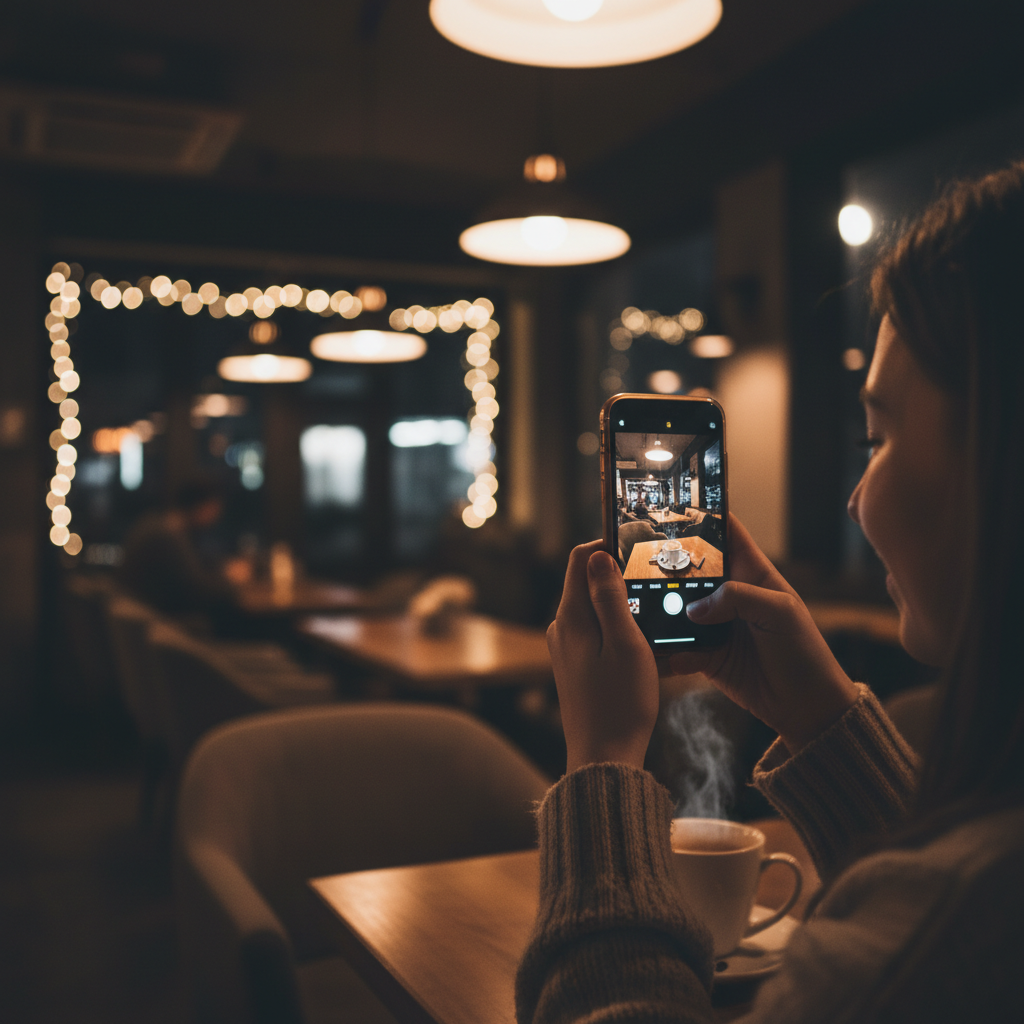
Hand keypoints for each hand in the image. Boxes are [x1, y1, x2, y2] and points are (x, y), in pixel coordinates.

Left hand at [547, 541, 659, 772]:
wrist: (604, 759)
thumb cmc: (620, 704)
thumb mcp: (626, 644)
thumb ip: (611, 597)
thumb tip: (599, 555)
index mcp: (570, 617)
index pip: (581, 559)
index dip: (608, 545)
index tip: (639, 547)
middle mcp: (560, 628)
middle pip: (586, 581)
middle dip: (617, 573)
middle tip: (654, 577)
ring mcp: (565, 648)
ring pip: (592, 607)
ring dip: (619, 602)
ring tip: (653, 609)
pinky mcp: (574, 665)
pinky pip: (594, 630)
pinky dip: (615, 625)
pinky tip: (640, 640)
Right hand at [660, 515, 858, 753]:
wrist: (806, 707)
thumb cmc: (804, 652)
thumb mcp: (780, 613)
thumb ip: (739, 598)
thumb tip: (695, 606)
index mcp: (752, 574)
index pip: (727, 534)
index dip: (705, 516)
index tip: (675, 505)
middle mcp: (729, 596)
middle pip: (691, 569)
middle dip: (666, 563)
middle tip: (637, 558)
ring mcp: (715, 625)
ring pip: (678, 608)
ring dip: (661, 608)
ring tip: (637, 603)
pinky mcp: (705, 655)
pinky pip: (677, 646)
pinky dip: (665, 648)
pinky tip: (654, 646)